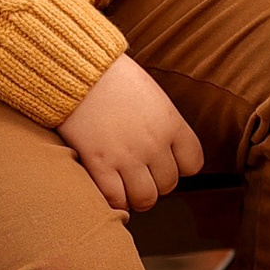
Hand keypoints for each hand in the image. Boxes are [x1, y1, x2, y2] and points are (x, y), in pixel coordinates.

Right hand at [57, 56, 202, 214]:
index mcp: (171, 123)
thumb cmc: (111, 76)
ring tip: (126, 186)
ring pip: (145, 198)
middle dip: (155, 182)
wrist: (76, 70)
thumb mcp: (151, 94)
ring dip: (137, 196)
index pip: (193, 163)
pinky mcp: (100, 164)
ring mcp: (127, 156)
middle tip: (140, 173)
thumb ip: (163, 123)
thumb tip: (165, 146)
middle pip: (168, 184)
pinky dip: (114, 199)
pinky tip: (108, 186)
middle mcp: (154, 143)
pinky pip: (116, 199)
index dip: (179, 167)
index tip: (166, 162)